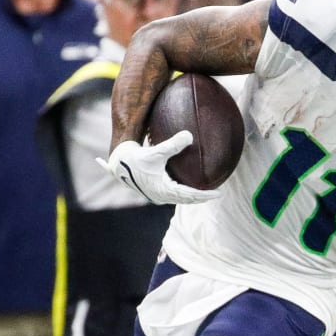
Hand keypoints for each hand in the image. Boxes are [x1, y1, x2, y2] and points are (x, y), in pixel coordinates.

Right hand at [97, 133, 221, 204]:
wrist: (116, 162)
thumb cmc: (134, 157)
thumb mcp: (155, 151)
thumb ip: (172, 145)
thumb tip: (189, 135)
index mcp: (163, 190)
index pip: (190, 196)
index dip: (206, 195)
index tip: (219, 193)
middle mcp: (160, 196)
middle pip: (186, 200)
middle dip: (201, 198)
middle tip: (215, 194)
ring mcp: (155, 195)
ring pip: (178, 198)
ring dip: (191, 196)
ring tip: (204, 192)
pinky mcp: (152, 191)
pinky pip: (171, 194)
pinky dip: (181, 193)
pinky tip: (188, 190)